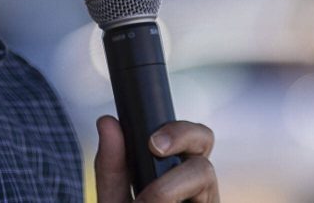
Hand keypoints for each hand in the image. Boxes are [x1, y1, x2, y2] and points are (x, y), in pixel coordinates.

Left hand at [94, 115, 218, 202]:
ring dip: (167, 187)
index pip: (192, 137)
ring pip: (205, 173)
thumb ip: (112, 167)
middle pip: (206, 142)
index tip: (151, 142)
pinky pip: (202, 200)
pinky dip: (175, 201)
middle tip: (154, 148)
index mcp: (177, 172)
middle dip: (182, 135)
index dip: (179, 129)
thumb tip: (107, 120)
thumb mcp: (115, 201)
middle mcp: (198, 187)